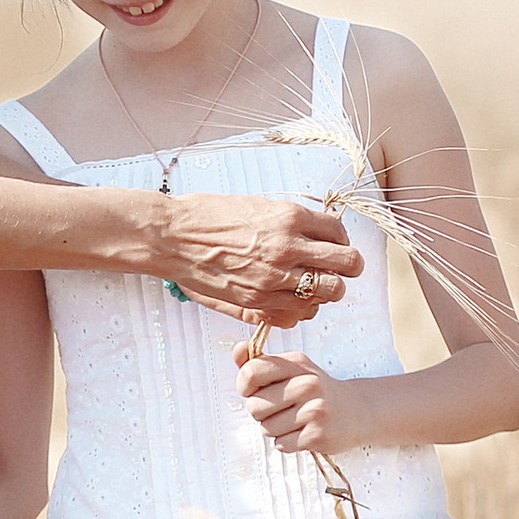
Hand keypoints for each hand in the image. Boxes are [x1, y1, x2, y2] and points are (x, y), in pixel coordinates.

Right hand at [126, 194, 360, 326]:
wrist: (171, 237)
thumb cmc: (208, 216)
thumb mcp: (257, 206)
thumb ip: (290, 221)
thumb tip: (317, 232)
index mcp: (290, 216)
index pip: (340, 231)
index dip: (340, 240)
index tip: (331, 244)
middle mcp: (288, 247)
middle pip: (347, 264)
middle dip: (347, 267)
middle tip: (337, 268)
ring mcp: (273, 277)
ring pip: (330, 292)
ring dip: (326, 290)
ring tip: (312, 285)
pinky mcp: (256, 300)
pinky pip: (299, 312)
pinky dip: (301, 308)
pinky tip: (289, 298)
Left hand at [234, 347, 364, 456]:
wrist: (357, 411)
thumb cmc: (315, 390)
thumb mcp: (291, 369)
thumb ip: (259, 362)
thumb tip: (238, 349)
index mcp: (296, 364)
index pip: (251, 372)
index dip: (244, 386)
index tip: (254, 390)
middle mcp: (307, 384)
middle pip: (254, 406)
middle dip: (262, 412)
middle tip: (282, 408)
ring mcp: (315, 410)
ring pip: (266, 428)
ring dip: (276, 429)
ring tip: (295, 420)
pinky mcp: (318, 435)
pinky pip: (281, 444)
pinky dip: (288, 442)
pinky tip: (303, 432)